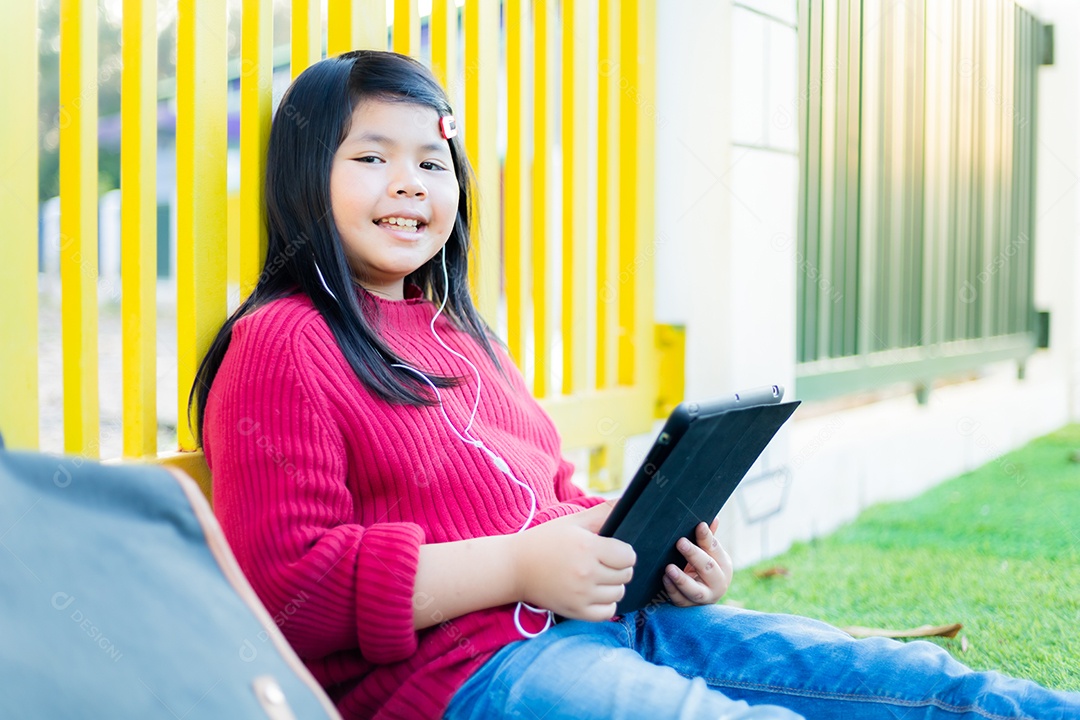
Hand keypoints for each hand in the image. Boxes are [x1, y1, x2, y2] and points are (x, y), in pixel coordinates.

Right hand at [512, 501, 635, 621]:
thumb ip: (603, 512)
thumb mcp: (573, 521)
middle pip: (625, 575)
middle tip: (602, 561)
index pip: (628, 556)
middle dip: (618, 567)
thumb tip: (626, 501)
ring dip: (612, 585)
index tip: (612, 549)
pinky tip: (594, 592)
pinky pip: (608, 612)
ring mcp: (581, 595)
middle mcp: (587, 573)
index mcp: (588, 548)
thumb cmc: (544, 541)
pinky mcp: (576, 611)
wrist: (514, 567)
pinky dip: (606, 604)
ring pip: (619, 593)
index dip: (623, 551)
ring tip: (597, 576)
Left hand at [662, 518, 732, 606]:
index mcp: (724, 565)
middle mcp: (718, 583)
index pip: (715, 549)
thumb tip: (713, 518)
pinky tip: (664, 579)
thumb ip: (709, 539)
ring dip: (682, 579)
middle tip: (680, 543)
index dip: (707, 537)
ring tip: (669, 568)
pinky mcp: (690, 607)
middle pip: (708, 568)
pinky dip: (672, 590)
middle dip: (694, 555)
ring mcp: (704, 597)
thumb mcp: (709, 555)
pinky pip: (680, 600)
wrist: (704, 596)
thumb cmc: (704, 569)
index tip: (699, 526)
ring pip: (695, 591)